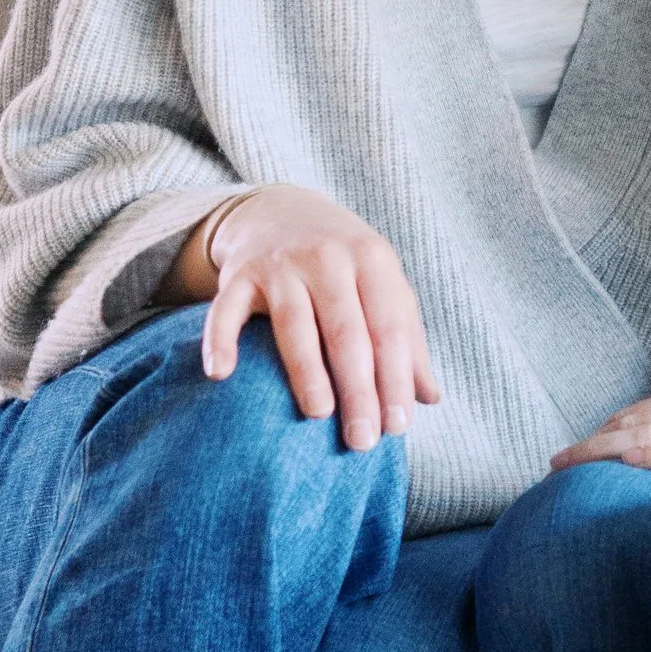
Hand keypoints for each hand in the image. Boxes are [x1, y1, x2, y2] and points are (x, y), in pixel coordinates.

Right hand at [171, 187, 440, 452]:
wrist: (279, 210)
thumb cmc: (344, 265)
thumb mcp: (382, 286)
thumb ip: (407, 339)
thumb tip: (430, 398)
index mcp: (372, 260)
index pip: (389, 328)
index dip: (395, 380)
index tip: (397, 427)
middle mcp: (328, 258)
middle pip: (346, 332)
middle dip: (358, 389)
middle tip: (363, 441)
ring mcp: (281, 264)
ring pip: (295, 324)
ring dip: (306, 372)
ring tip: (318, 415)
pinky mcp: (239, 273)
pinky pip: (226, 310)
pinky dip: (220, 340)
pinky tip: (221, 374)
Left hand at [551, 378, 650, 494]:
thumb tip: (650, 458)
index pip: (641, 410)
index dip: (603, 429)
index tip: (574, 451)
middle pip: (634, 418)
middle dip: (591, 441)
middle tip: (556, 463)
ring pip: (645, 432)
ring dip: (600, 449)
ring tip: (567, 467)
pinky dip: (647, 455)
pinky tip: (622, 462)